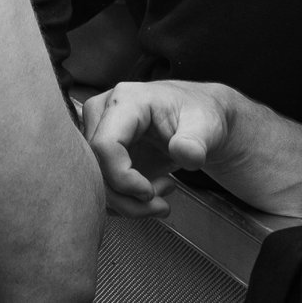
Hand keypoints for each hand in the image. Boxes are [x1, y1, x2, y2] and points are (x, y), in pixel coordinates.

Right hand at [82, 81, 242, 218]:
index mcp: (126, 100)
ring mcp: (99, 133)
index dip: (123, 178)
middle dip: (128, 198)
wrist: (199, 120)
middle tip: (161, 202)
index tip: (150, 193)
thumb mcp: (206, 125)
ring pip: (96, 182)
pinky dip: (126, 200)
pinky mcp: (103, 153)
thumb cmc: (200, 115)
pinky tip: (153, 190)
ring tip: (163, 192)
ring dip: (129, 202)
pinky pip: (102, 186)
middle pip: (95, 168)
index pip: (104, 146)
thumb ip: (196, 141)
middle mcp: (104, 113)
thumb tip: (185, 152)